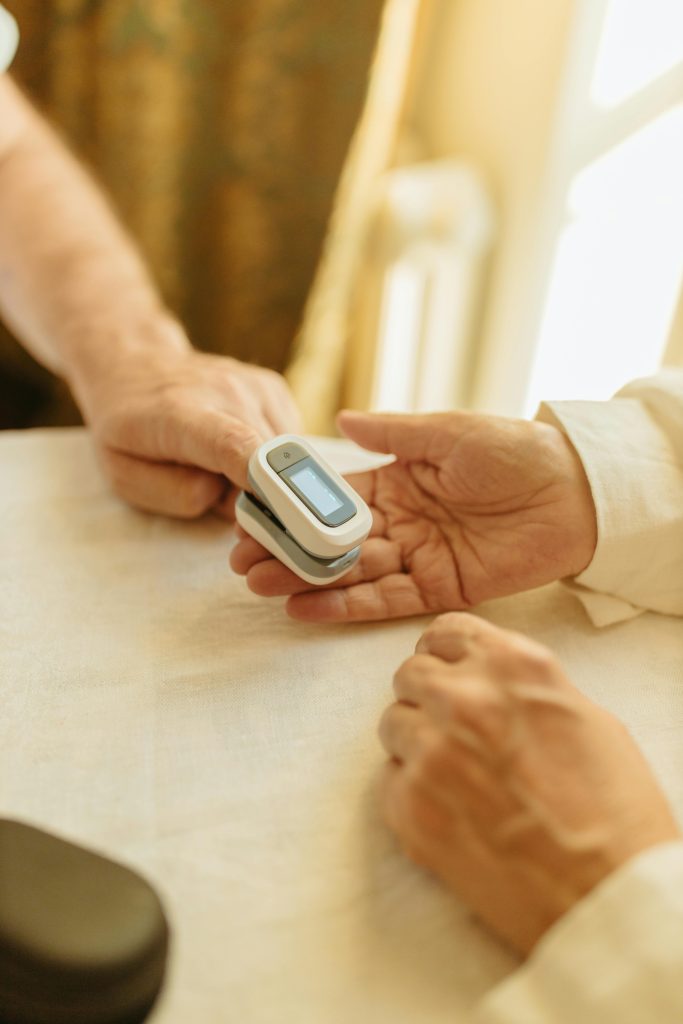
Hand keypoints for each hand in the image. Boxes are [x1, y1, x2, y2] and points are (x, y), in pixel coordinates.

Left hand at [71, 325, 301, 517]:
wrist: (135, 366)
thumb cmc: (127, 430)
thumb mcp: (126, 478)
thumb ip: (179, 495)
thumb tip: (230, 497)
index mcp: (181, 414)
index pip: (234, 445)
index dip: (262, 478)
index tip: (278, 504)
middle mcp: (225, 391)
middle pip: (270, 463)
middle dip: (257, 498)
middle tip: (219, 498)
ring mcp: (254, 385)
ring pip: (285, 458)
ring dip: (262, 476)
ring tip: (221, 465)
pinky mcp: (273, 387)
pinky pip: (290, 442)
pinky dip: (270, 457)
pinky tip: (238, 447)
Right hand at [230, 409, 596, 620]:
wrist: (574, 491)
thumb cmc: (513, 449)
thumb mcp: (447, 432)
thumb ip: (392, 436)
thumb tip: (340, 421)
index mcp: (395, 481)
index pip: (332, 498)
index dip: (293, 508)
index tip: (251, 515)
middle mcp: (398, 522)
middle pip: (332, 542)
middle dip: (287, 551)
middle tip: (241, 562)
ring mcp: (415, 557)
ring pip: (350, 574)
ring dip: (306, 581)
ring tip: (260, 586)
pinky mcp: (438, 590)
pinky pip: (385, 601)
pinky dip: (346, 607)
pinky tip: (305, 609)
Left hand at [379, 613, 679, 953]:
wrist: (608, 896)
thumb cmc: (613, 813)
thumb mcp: (587, 718)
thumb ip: (524, 688)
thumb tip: (489, 685)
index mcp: (513, 666)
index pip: (446, 631)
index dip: (445, 654)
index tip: (446, 670)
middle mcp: (464, 698)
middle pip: (410, 675)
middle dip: (427, 698)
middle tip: (451, 730)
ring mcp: (430, 752)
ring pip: (392, 725)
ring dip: (415, 744)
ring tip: (455, 778)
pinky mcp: (409, 806)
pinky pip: (388, 781)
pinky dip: (411, 793)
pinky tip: (453, 813)